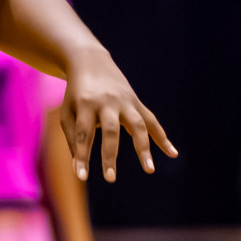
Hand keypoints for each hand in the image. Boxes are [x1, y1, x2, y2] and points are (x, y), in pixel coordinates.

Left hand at [60, 51, 176, 181]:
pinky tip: (173, 154)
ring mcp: (124, 101)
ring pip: (137, 125)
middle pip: (110, 130)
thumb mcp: (67, 112)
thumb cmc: (75, 94)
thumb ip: (73, 138)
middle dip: (110, 155)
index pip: (83, 134)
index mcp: (85, 103)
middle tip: (110, 179)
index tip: (82, 177)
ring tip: (149, 170)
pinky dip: (163, 137)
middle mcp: (106, 102)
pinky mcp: (136, 102)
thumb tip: (79, 169)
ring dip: (144, 147)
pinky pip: (152, 121)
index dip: (82, 155)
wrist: (90, 62)